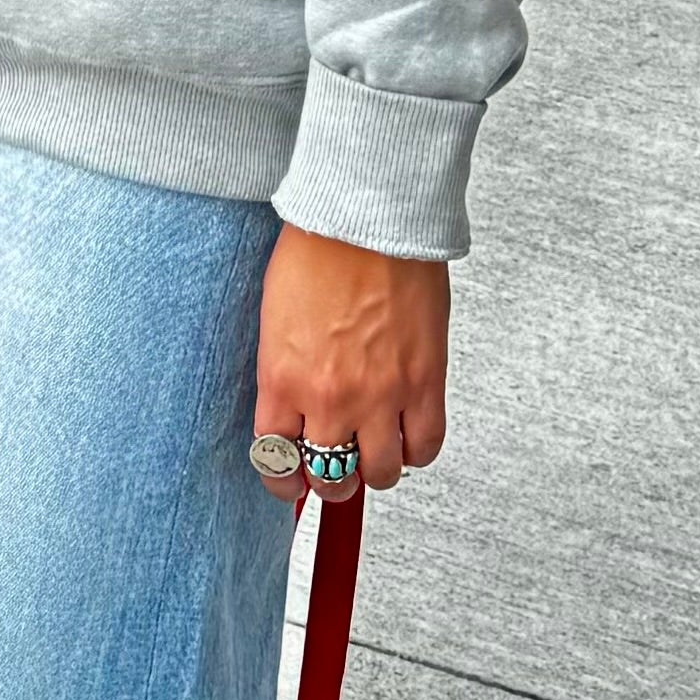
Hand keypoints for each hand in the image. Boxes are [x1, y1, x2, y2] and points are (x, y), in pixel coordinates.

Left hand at [253, 225, 447, 497]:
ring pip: (381, 473)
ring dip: (377, 469)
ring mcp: (380, 394)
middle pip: (330, 478)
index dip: (283, 481)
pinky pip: (426, 446)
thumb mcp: (276, 319)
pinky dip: (417, 450)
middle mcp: (329, 398)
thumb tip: (295, 409)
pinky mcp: (424, 382)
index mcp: (281, 380)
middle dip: (331, 481)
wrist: (366, 218)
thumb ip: (285, 372)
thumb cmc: (318, 252)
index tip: (290, 481)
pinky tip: (409, 435)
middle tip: (337, 469)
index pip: (274, 461)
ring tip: (376, 450)